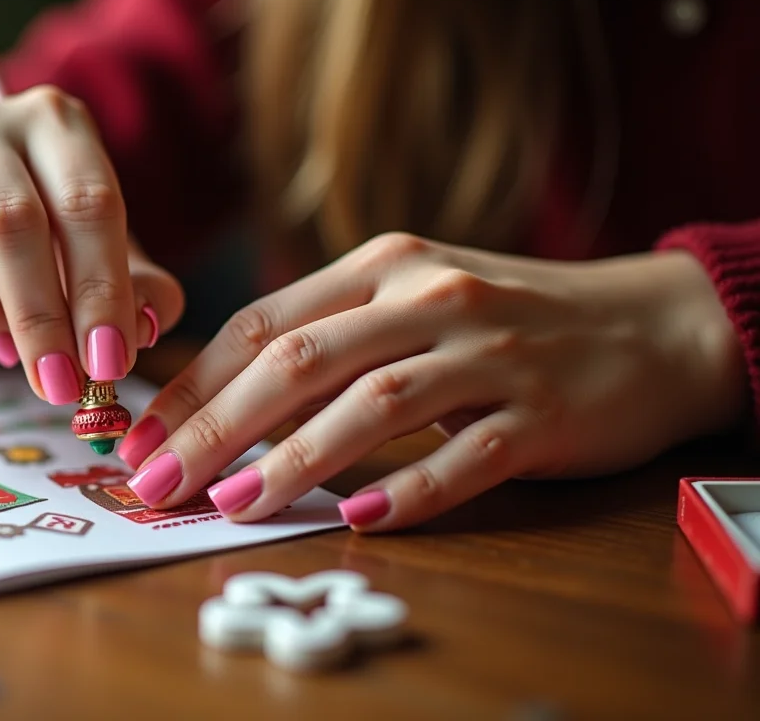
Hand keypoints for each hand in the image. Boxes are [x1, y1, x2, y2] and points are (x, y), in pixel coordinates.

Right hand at [0, 85, 182, 402]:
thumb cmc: (58, 226)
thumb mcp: (109, 246)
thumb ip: (140, 288)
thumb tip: (142, 330)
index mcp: (54, 121)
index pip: (86, 203)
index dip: (102, 291)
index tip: (110, 363)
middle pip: (7, 222)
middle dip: (39, 319)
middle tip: (60, 384)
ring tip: (6, 353)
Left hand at [118, 233, 744, 530]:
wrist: (646, 324)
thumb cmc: (503, 319)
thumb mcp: (410, 301)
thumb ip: (328, 335)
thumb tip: (218, 399)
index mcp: (381, 267)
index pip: (262, 324)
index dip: (193, 386)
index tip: (138, 440)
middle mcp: (428, 298)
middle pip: (301, 360)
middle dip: (218, 426)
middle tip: (160, 482)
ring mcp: (489, 352)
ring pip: (374, 403)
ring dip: (295, 459)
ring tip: (235, 504)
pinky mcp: (541, 411)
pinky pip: (465, 453)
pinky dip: (409, 488)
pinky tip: (359, 517)